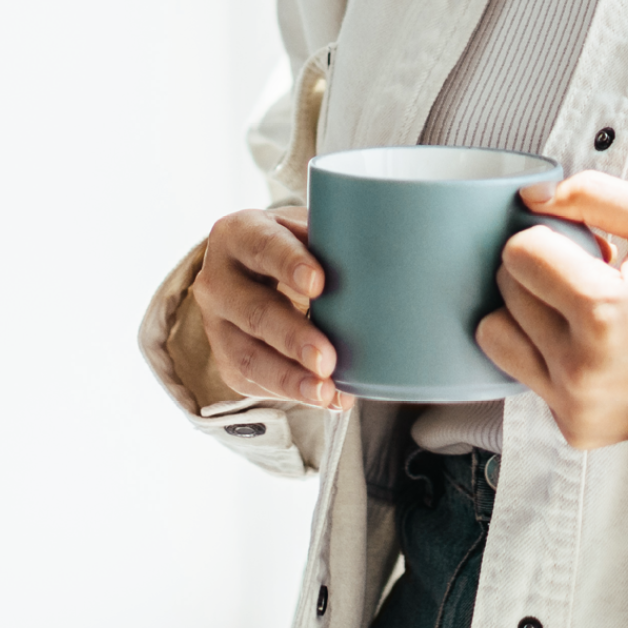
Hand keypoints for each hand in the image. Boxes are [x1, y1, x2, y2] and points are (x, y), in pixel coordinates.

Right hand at [190, 209, 352, 410]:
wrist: (256, 270)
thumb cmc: (299, 245)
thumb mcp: (311, 229)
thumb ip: (342, 240)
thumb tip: (411, 266)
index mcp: (240, 234)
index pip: (261, 245)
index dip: (289, 263)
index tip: (319, 283)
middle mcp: (219, 280)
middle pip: (253, 310)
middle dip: (292, 337)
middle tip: (327, 358)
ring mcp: (216, 324)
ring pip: (248, 355)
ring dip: (289, 378)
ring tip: (326, 391)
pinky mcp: (227, 358)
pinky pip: (255, 380)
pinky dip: (291, 391)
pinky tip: (324, 398)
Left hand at [477, 173, 627, 449]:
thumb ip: (597, 194)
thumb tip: (530, 197)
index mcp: (604, 313)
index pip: (519, 253)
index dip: (550, 238)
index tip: (587, 248)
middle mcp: (580, 369)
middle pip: (505, 291)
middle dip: (540, 274)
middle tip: (590, 277)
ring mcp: (574, 405)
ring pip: (496, 335)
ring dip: (527, 315)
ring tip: (580, 312)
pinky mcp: (573, 429)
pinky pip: (523, 375)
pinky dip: (545, 356)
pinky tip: (591, 349)